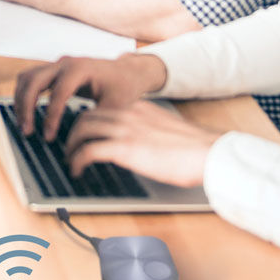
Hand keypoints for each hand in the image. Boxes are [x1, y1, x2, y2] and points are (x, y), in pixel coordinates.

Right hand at [12, 53, 169, 142]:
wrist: (126, 72)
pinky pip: (30, 79)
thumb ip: (99, 121)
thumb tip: (82, 141)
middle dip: (26, 107)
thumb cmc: (123, 87)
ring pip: (27, 78)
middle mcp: (65, 63)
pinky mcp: (53, 71)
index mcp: (80, 68)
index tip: (48, 136)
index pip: (58, 93)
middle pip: (34, 81)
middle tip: (27, 131)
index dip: (51, 117)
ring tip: (22, 124)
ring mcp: (57, 65)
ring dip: (20, 100)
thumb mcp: (117, 105)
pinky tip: (26, 113)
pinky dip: (24, 95)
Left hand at [63, 101, 224, 185]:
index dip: (87, 121)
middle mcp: (128, 114)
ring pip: (82, 130)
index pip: (102, 108)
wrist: (209, 153)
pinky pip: (88, 151)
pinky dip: (77, 161)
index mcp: (138, 108)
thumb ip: (147, 131)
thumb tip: (139, 145)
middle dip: (73, 132)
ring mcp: (125, 129)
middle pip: (86, 116)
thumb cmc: (195, 148)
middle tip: (71, 147)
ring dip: (71, 146)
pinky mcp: (124, 148)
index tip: (82, 133)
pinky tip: (77, 171)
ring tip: (70, 160)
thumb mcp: (165, 130)